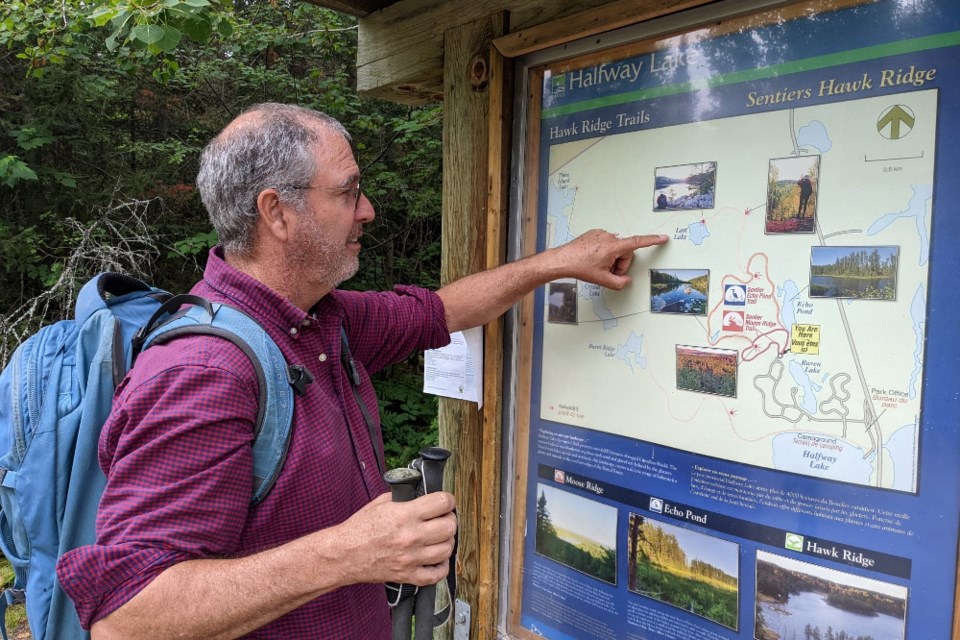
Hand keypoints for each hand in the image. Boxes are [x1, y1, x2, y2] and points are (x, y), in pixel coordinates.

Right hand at [336, 492, 456, 586]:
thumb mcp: (381, 503)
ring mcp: (411, 558)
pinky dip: (441, 567)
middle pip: (449, 526)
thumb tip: (423, 496)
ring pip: (447, 549)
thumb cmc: (360, 528)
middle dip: (450, 520)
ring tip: (439, 538)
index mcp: (405, 515)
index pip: (442, 502)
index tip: (446, 502)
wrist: (344, 554)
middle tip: (444, 519)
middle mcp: (411, 536)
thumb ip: (405, 498)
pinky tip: (436, 559)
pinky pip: (436, 574)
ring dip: (447, 541)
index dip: (448, 500)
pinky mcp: (407, 575)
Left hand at [556, 229, 667, 289]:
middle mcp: (609, 237)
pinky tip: (593, 259)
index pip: (637, 242)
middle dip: (620, 263)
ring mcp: (600, 233)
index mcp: (613, 247)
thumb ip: (619, 283)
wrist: (562, 259)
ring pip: (615, 248)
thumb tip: (626, 281)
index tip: (663, 237)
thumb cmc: (580, 267)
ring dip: (611, 258)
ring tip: (598, 266)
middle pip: (625, 251)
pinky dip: (603, 252)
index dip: (652, 241)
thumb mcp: (602, 280)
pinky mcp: (594, 233)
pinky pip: (606, 243)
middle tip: (609, 272)